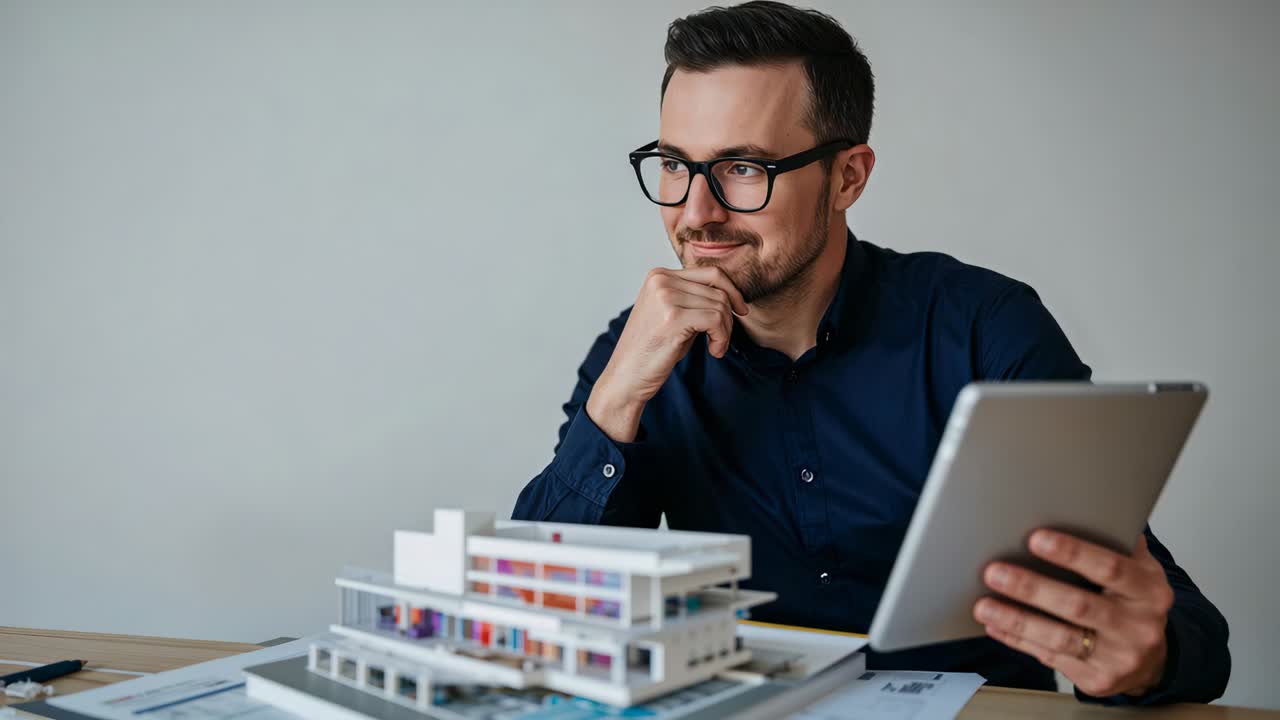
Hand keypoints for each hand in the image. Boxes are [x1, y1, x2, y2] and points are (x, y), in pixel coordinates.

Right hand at [587, 266, 748, 442]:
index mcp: (659, 275)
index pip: (711, 273)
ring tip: (715, 347)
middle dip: (729, 317)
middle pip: (718, 289)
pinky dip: (722, 338)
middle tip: (721, 339)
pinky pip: (716, 320)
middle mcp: (661, 281)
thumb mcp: (673, 314)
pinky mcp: (673, 317)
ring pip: (720, 305)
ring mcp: (665, 297)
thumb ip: (695, 298)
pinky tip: (714, 352)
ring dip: (726, 331)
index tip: (740, 312)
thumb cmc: (652, 350)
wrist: (626, 377)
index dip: (732, 292)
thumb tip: (732, 293)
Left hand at [973, 530, 1174, 697]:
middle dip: (1031, 588)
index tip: (1036, 538)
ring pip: (1059, 638)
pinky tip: (995, 624)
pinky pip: (1050, 657)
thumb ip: (1112, 543)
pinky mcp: (1098, 680)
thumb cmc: (1133, 602)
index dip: (1072, 553)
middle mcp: (1138, 626)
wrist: (1152, 658)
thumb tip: (1074, 504)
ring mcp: (1118, 657)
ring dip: (1016, 620)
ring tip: (984, 604)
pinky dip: (1017, 639)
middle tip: (994, 571)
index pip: (1110, 568)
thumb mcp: (1137, 570)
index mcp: (1149, 590)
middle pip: (1078, 606)